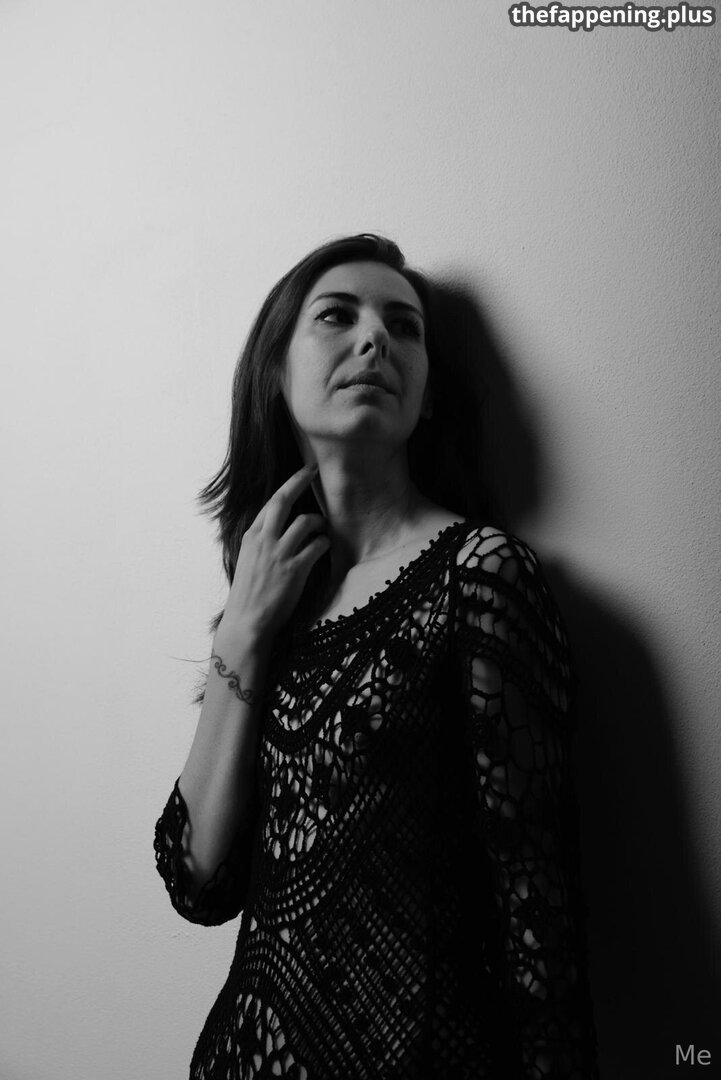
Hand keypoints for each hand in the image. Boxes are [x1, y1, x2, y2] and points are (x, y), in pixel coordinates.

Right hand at [217, 465, 328, 644]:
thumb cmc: (248, 594)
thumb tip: (277, 529)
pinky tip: (324, 547)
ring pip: (305, 522)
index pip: (271, 503)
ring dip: (319, 521)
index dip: (289, 485)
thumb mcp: (248, 560)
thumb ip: (261, 543)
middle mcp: (264, 540)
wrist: (247, 621)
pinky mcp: (295, 569)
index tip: (302, 473)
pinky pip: (317, 546)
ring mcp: (280, 554)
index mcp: (251, 537)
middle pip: (283, 501)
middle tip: (314, 472)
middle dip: (300, 481)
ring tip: (323, 527)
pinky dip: (324, 543)